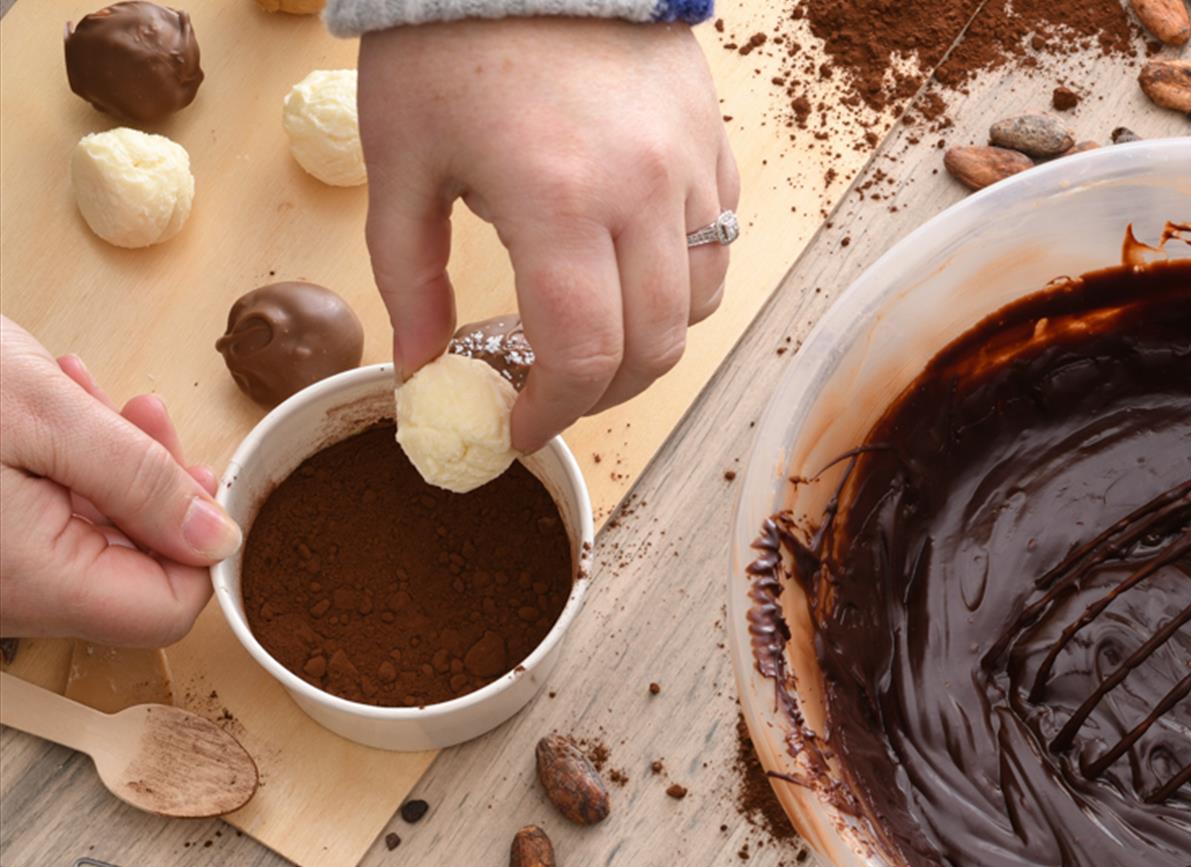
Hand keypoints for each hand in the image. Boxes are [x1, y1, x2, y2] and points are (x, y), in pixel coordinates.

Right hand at [0, 317, 238, 645]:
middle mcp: (7, 598)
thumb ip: (140, 481)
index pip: (167, 608)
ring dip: (105, 466)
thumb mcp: (46, 413)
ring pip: (86, 538)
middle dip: (150, 486)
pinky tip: (48, 408)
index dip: (199, 543)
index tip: (191, 470)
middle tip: (140, 410)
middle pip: (130, 570)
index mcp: (33, 581)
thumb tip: (218, 541)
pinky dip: (59, 467)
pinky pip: (39, 524)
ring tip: (80, 392)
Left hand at [359, 18, 739, 451]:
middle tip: (553, 394)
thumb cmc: (449, 41)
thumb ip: (408, 275)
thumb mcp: (399, 159)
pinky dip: (683, 281)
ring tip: (595, 336)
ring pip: (700, 303)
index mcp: (555, 201)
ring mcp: (687, 168)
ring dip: (651, 341)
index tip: (517, 428)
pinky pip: (718, 242)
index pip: (586, 355)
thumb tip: (420, 368)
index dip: (554, 412)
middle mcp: (639, 192)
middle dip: (603, 394)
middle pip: (654, 347)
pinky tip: (631, 271)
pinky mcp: (711, 145)